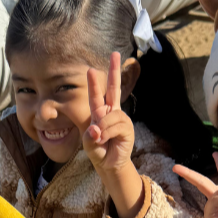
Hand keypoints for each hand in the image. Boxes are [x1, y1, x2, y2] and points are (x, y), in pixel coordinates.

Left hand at [85, 53, 142, 217]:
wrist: (109, 164)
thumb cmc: (98, 150)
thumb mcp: (89, 144)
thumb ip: (90, 136)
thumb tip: (96, 128)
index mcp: (99, 113)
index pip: (97, 95)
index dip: (95, 83)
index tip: (91, 69)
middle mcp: (111, 113)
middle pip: (113, 89)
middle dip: (114, 71)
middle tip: (114, 54)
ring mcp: (121, 119)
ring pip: (111, 116)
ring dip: (103, 128)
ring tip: (100, 138)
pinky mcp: (127, 129)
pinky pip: (117, 126)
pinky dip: (108, 133)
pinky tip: (107, 140)